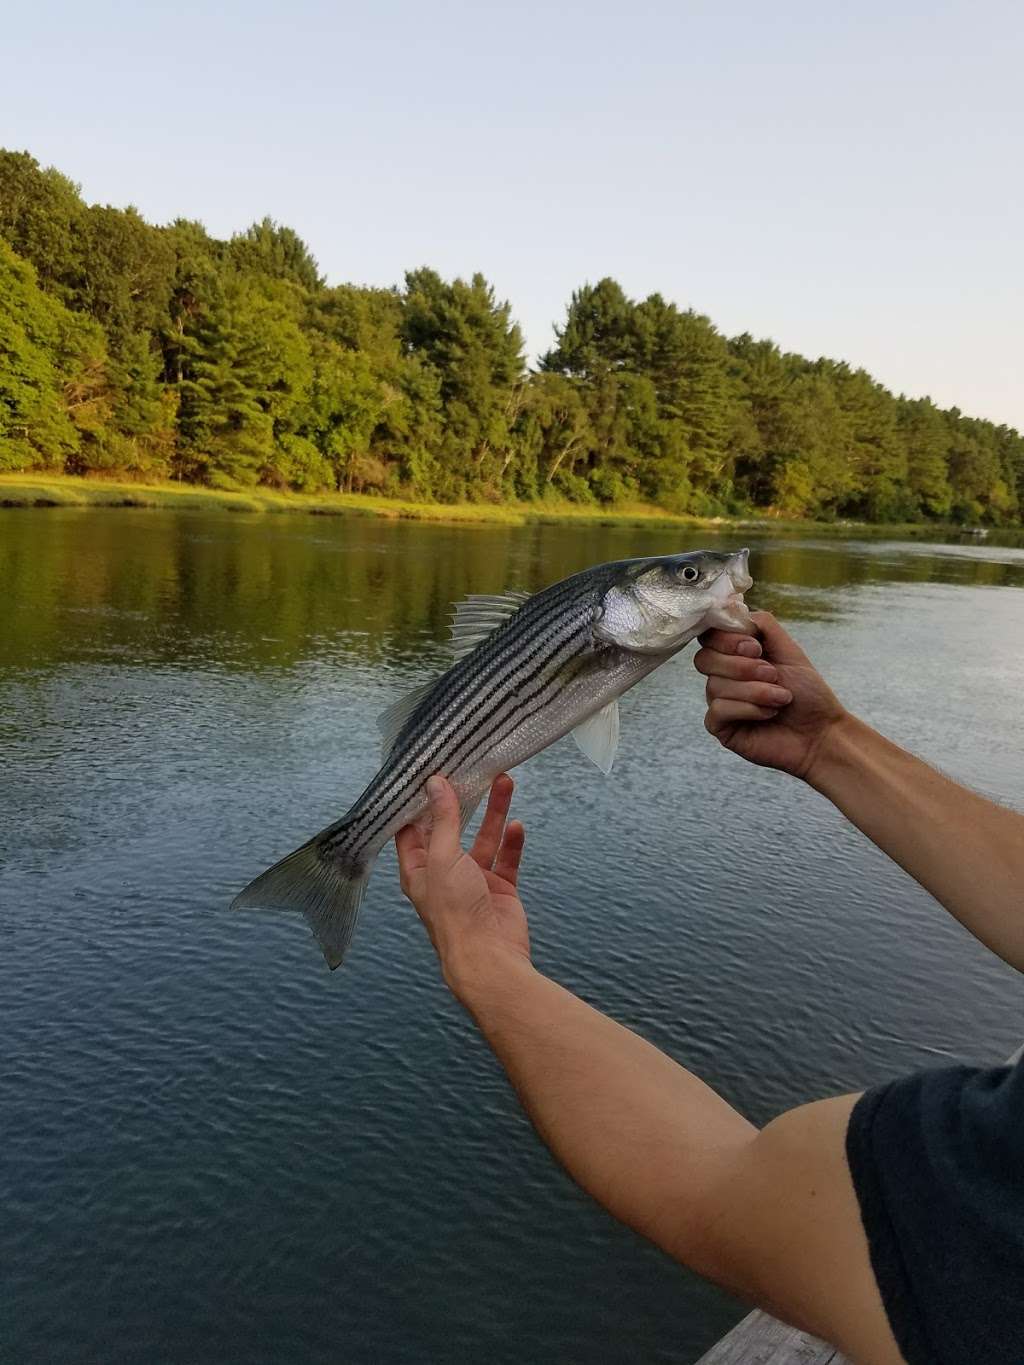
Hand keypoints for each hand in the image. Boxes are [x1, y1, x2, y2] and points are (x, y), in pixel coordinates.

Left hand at [396, 773, 529, 999]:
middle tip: (470, 768)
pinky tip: (517, 825)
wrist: (489, 956)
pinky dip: (512, 841)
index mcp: (418, 868)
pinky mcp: (499, 888)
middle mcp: (443, 872)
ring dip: (494, 812)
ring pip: (484, 838)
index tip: (427, 771)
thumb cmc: (454, 911)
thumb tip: (436, 784)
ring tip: (505, 781)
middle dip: (462, 800)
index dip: (419, 801)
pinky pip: (506, 858)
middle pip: (452, 828)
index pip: (412, 828)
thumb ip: (444, 820)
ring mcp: (473, 880)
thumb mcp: (444, 858)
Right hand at [694, 611, 847, 780]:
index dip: (726, 639)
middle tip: (773, 674)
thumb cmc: (808, 693)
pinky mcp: (720, 727)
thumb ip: (762, 625)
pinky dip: (749, 709)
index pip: (709, 637)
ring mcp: (720, 702)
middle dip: (742, 666)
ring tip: (782, 698)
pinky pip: (719, 710)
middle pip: (704, 660)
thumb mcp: (788, 649)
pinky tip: (770, 714)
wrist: (821, 732)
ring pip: (715, 686)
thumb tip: (734, 610)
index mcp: (735, 656)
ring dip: (756, 690)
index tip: (756, 647)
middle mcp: (723, 677)